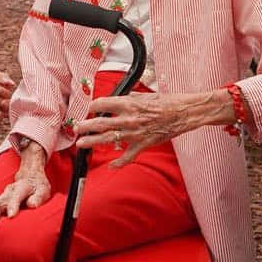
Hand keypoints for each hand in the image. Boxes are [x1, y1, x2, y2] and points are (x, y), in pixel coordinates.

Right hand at [0, 169, 51, 242]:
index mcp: (21, 187)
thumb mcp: (43, 190)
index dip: (13, 205)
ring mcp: (2, 198)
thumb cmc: (38, 188)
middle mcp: (8, 192)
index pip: (16, 195)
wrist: (30, 178)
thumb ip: (38, 197)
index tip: (11, 216)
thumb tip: (32, 204)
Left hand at [74, 90, 212, 165]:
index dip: (92, 106)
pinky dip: (119, 163)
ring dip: (93, 141)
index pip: (103, 104)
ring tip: (81, 144)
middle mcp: (129, 118)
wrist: (184, 113)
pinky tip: (112, 166)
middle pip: (101, 123)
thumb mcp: (146, 95)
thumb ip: (131, 98)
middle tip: (76, 129)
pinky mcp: (144, 144)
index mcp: (129, 103)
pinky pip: (128, 156)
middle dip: (86, 126)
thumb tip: (122, 99)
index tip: (87, 109)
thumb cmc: (168, 102)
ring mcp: (135, 132)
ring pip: (109, 139)